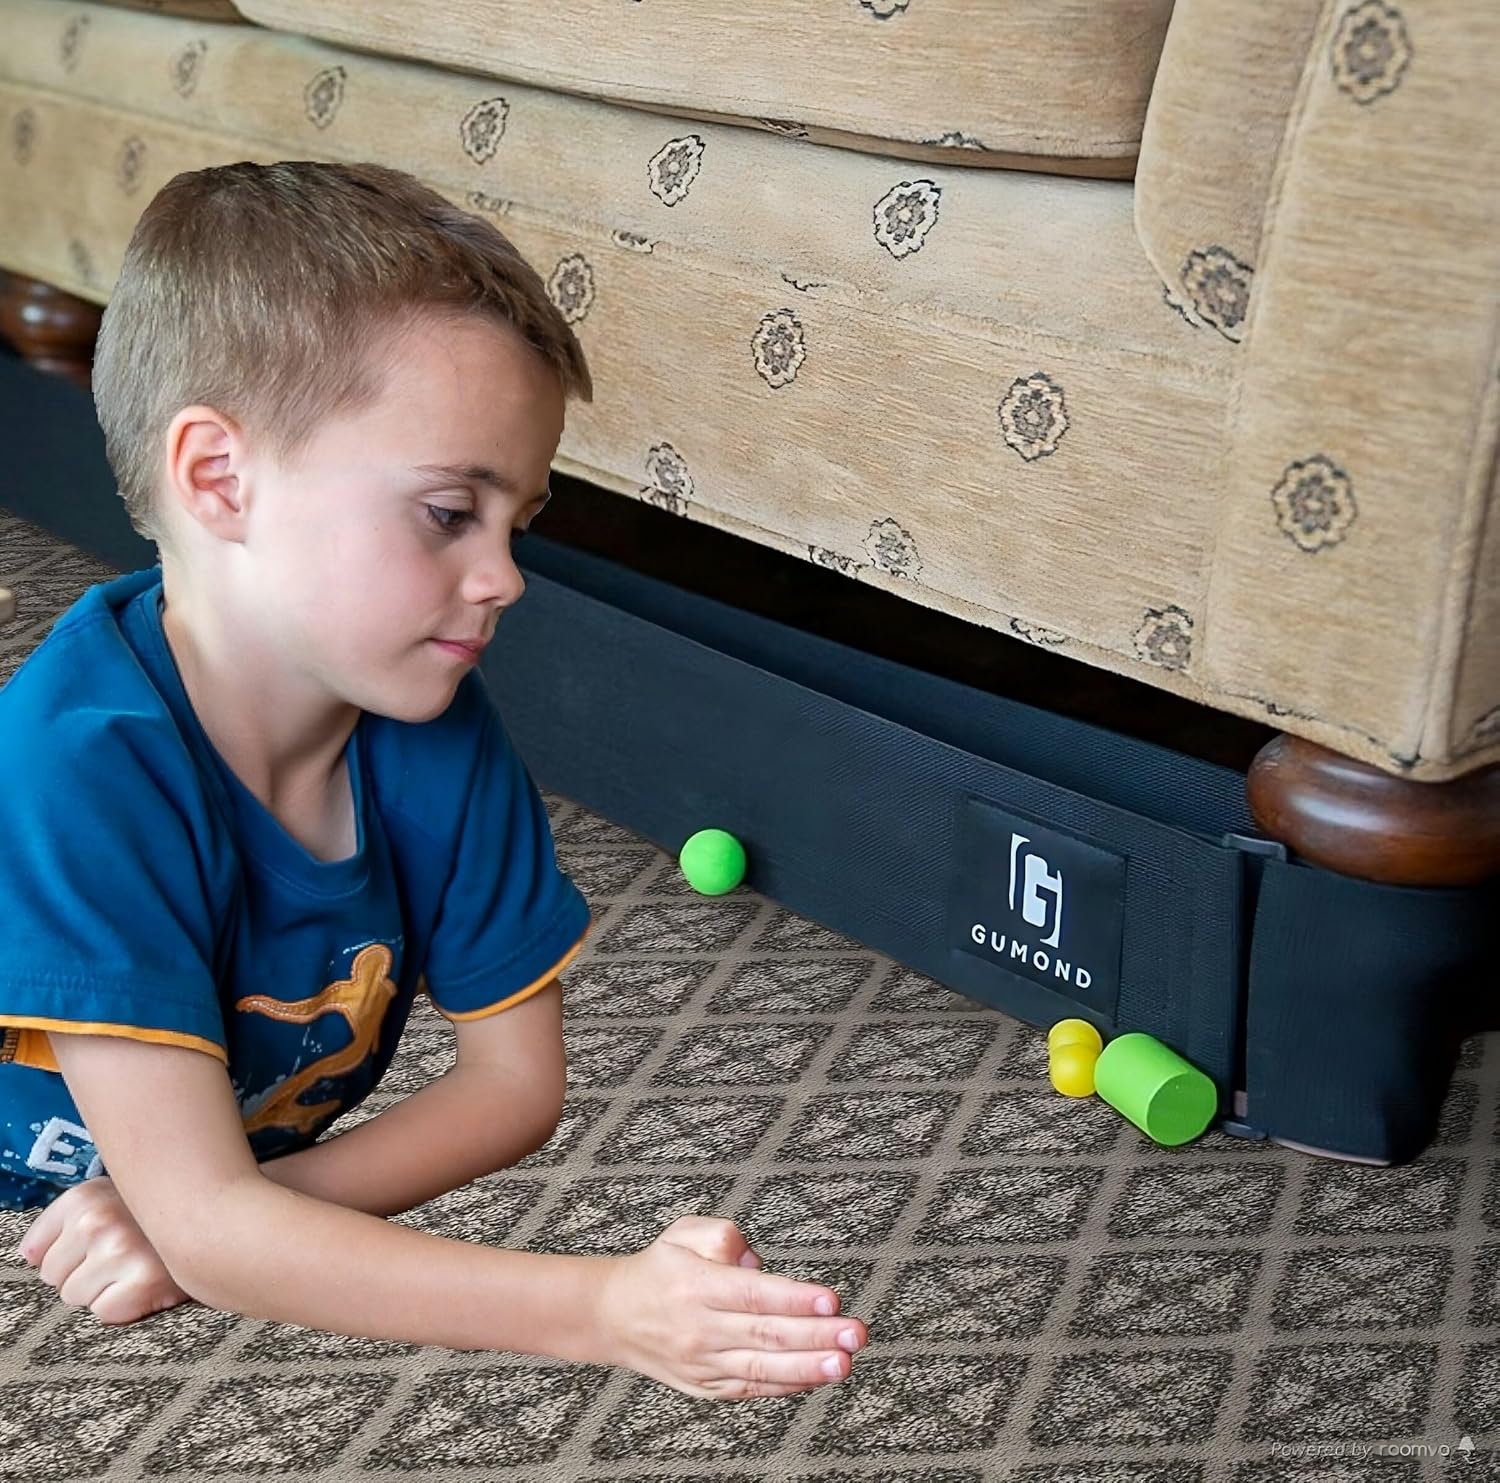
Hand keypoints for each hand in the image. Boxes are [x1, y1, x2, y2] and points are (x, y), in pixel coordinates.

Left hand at [17, 1177, 191, 1324]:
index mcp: (84, 1196)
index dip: (64, 1254)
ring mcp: (119, 1250)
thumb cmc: (153, 1216)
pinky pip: (104, 1312)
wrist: (215, 1220)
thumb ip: (64, 1221)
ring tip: (134, 1266)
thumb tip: (28, 1256)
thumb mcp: (108, 1197)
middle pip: (53, 1277)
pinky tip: (146, 1281)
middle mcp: (97, 1219)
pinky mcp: (141, 1281)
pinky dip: (124, 1305)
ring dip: (103, 1289)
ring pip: (76, 1296)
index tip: (92, 1245)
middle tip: (121, 1255)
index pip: (34, 1251)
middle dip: (82, 1273)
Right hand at [596, 1215, 866, 1398]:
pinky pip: (753, 1389)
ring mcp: (703, 1363)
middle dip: (816, 1336)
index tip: (830, 1299)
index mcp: (695, 1285)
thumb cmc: (659, 1269)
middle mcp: (699, 1328)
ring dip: (809, 1368)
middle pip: (765, 1335)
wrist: (613, 1317)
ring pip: (762, 1369)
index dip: (794, 1298)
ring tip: (844, 1363)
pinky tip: (817, 1377)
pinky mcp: (707, 1387)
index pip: (752, 1293)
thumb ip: (725, 1236)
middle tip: (854, 1333)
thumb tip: (759, 1262)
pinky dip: (787, 1385)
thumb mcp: (685, 1232)